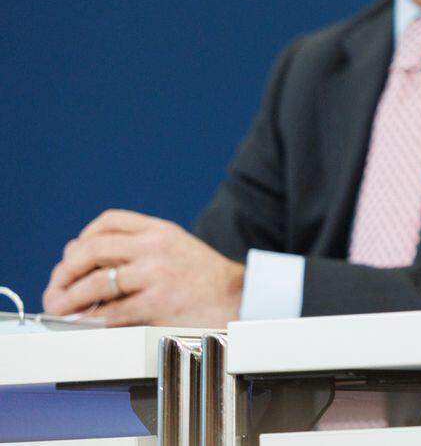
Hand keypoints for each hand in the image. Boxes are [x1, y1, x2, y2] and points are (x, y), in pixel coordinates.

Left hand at [42, 211, 243, 327]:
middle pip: (92, 249)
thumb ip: (137, 248)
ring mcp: (157, 274)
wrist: (238, 299)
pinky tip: (84, 325)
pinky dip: (91, 321)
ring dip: (68, 300)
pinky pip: (112, 313)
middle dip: (65, 271)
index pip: (109, 221)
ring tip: (60, 311)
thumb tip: (80, 257)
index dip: (83, 238)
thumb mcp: (174, 248)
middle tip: (56, 288)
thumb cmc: (202, 278)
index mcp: (160, 230)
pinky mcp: (158, 304)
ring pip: (95, 283)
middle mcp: (156, 247)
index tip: (73, 256)